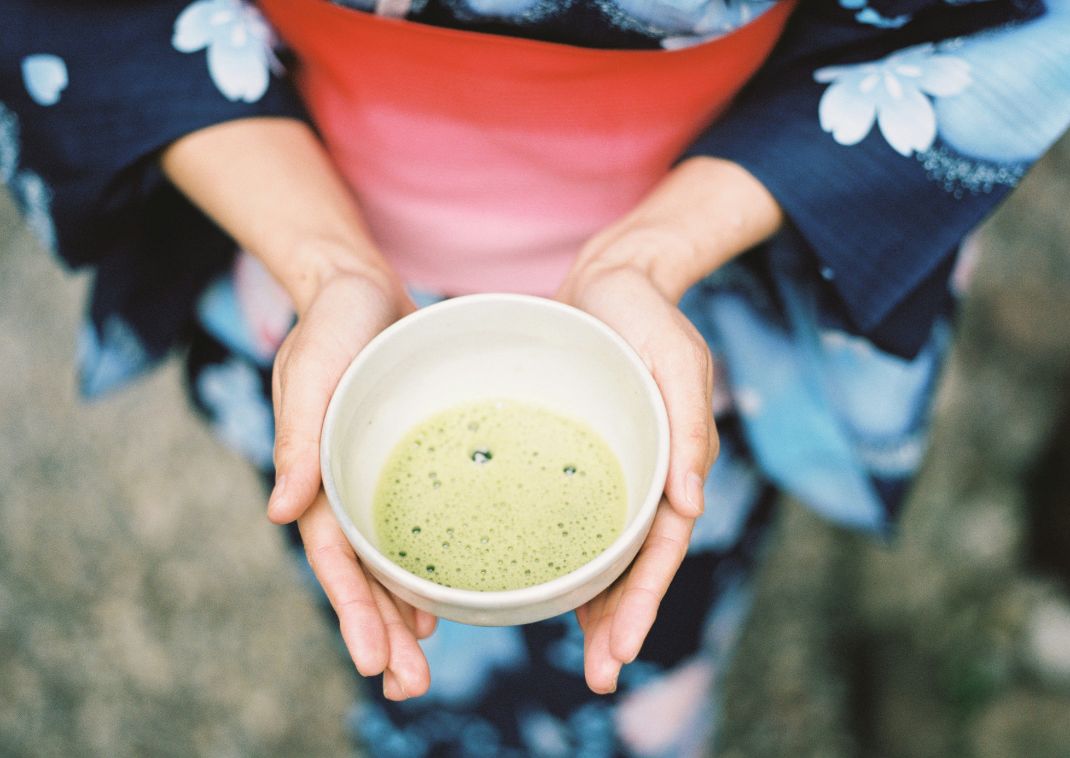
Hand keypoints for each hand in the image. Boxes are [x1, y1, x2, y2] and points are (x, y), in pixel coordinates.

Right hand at [161, 119, 439, 696]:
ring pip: (393, 560)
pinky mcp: (410, 462)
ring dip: (404, 614)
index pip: (333, 557)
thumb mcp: (310, 369)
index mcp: (317, 474)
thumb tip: (278, 512)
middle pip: (364, 574)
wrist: (360, 289)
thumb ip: (299, 435)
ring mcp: (379, 478)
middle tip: (409, 688)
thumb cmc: (331, 325)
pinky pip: (420, 525)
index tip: (375, 662)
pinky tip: (445, 601)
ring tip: (425, 666)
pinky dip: (428, 566)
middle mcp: (346, 486)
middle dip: (382, 633)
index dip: (353, 610)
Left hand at [558, 260, 717, 692]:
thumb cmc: (648, 318)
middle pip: (634, 563)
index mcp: (673, 463)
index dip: (644, 598)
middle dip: (620, 622)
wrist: (611, 283)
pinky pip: (574, 518)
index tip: (623, 650)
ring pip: (605, 551)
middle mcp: (644, 477)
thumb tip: (692, 503)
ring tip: (582, 659)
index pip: (661, 545)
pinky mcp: (578, 459)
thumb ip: (687, 426)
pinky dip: (569, 559)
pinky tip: (548, 590)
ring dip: (597, 607)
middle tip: (599, 678)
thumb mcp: (676, 358)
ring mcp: (611, 471)